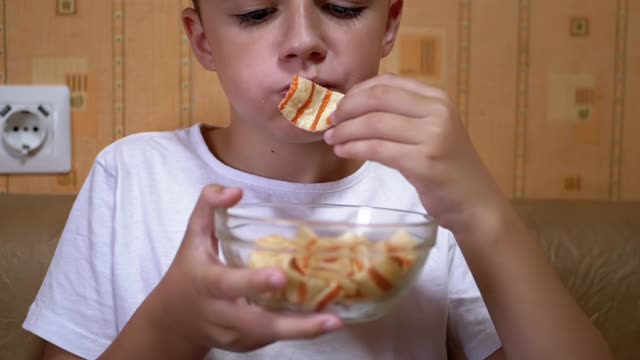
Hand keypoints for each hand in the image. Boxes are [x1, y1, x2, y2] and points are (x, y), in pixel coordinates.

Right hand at [147, 185, 341, 353]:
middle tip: (329, 319)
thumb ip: (209, 205)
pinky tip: (319, 324)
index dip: (253, 282)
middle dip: (293, 325)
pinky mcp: (242, 346)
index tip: (280, 277)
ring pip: (268, 337)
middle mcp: (219, 313)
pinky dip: (294, 334)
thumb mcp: (193, 235)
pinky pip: (269, 340)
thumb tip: (236, 191)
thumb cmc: (188, 270)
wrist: (173, 319)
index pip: (228, 284)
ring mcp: (231, 334)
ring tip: (333, 322)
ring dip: (302, 332)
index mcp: (206, 283)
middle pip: (257, 324)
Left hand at [324, 74, 507, 235]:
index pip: (388, 83)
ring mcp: (432, 137)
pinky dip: (354, 149)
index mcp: (437, 98)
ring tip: (331, 139)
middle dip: (347, 108)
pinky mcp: (423, 163)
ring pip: (374, 124)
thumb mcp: (431, 129)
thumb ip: (403, 113)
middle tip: (331, 122)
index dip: (357, 91)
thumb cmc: (447, 166)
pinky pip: (378, 150)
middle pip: (378, 98)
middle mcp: (437, 111)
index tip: (340, 105)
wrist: (474, 201)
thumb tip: (356, 104)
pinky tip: (343, 151)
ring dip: (345, 131)